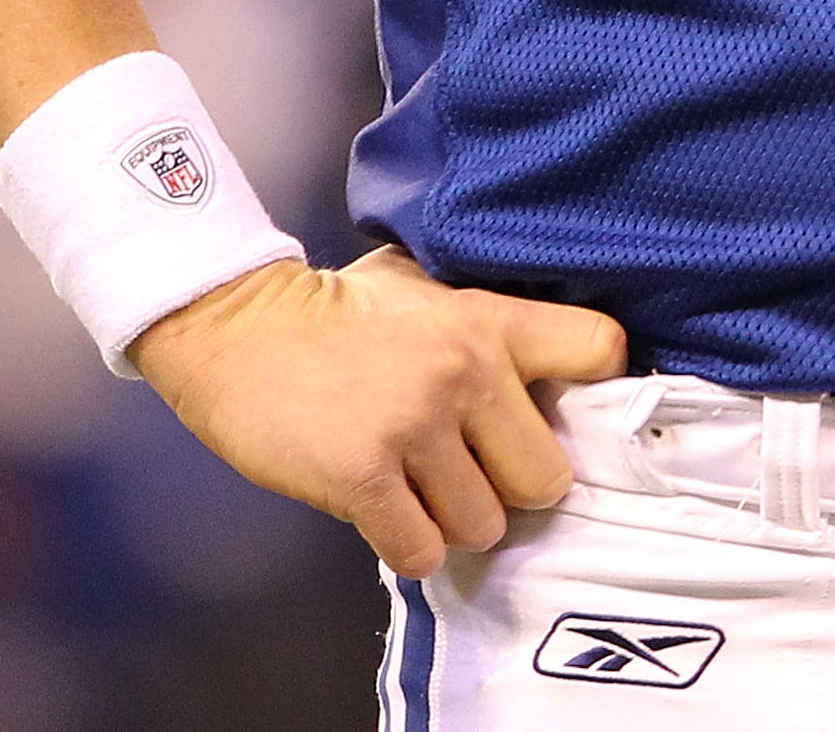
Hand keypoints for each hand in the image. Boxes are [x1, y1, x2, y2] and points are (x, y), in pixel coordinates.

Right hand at [131, 245, 629, 574]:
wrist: (235, 327)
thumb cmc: (334, 307)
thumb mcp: (423, 283)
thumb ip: (484, 318)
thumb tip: (548, 366)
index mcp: (486, 320)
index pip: (599, 349)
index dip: (597, 392)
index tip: (567, 413)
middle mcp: (463, 373)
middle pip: (547, 478)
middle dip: (512, 487)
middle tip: (474, 473)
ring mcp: (412, 428)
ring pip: (484, 525)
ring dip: (455, 522)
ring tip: (420, 490)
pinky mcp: (361, 477)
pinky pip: (422, 551)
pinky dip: (408, 545)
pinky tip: (386, 512)